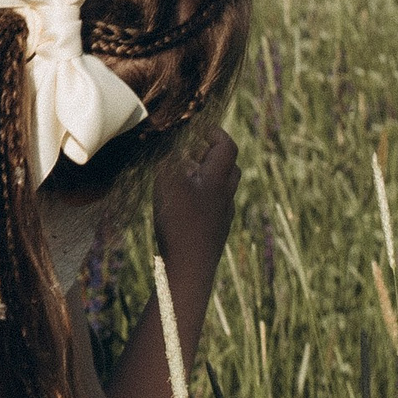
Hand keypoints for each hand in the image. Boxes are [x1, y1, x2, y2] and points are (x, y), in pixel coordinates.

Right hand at [151, 126, 238, 273]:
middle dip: (213, 156)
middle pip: (229, 167)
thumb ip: (171, 160)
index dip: (215, 134)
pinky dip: (203, 200)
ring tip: (186, 179)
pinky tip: (185, 207)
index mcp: (217, 179)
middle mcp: (225, 196)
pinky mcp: (215, 233)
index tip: (199, 129)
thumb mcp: (168, 184)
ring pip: (223, 189)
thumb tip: (175, 146)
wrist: (190, 269)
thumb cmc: (179, 223)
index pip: (226, 146)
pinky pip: (214, 209)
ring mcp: (222, 216)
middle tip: (192, 153)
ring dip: (208, 178)